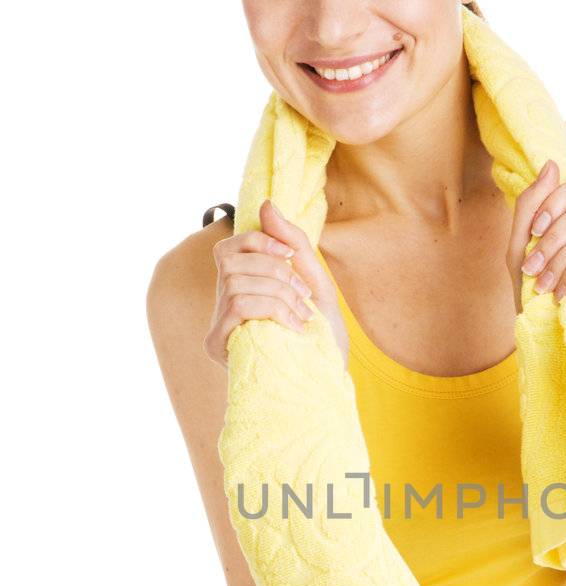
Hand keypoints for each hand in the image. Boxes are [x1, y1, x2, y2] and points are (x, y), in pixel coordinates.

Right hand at [205, 199, 349, 368]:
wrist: (329, 381)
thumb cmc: (322, 335)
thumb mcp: (314, 281)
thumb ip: (292, 243)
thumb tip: (266, 204)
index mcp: (241, 288)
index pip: (228, 248)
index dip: (257, 242)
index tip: (291, 256)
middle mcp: (223, 304)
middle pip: (230, 261)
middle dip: (275, 271)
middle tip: (303, 294)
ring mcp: (217, 326)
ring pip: (236, 282)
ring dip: (278, 293)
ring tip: (302, 316)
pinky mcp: (217, 344)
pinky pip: (238, 305)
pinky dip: (272, 308)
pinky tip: (293, 328)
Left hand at [507, 159, 565, 310]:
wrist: (554, 336)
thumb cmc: (539, 289)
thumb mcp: (521, 247)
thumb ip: (529, 206)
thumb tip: (551, 163)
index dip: (556, 201)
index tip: (534, 231)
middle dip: (553, 239)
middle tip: (533, 268)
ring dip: (563, 259)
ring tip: (544, 286)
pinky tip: (563, 293)